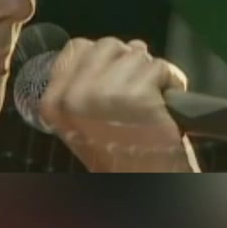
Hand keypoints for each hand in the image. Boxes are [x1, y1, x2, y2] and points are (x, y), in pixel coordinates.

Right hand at [39, 37, 198, 172]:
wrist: (141, 182)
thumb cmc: (116, 154)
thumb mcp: (79, 122)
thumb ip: (81, 85)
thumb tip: (108, 50)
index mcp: (55, 102)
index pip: (77, 47)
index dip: (102, 57)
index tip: (114, 74)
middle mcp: (76, 95)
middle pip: (108, 45)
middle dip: (127, 61)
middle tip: (136, 88)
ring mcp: (107, 93)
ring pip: (136, 53)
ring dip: (150, 71)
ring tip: (152, 98)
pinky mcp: (139, 95)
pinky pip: (160, 67)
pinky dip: (171, 80)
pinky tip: (165, 103)